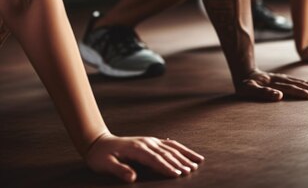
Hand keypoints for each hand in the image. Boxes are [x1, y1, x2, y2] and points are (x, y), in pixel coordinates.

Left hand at [85, 132, 203, 182]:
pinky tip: (187, 153)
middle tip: (192, 170)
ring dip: (184, 154)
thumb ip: (119, 170)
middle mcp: (146, 143)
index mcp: (136, 149)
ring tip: (197, 161)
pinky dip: (180, 148)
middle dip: (180, 161)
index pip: (155, 159)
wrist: (98, 142)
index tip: (178, 174)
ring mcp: (149, 141)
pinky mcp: (150, 141)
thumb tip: (132, 178)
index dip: (167, 167)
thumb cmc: (101, 156)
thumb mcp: (105, 165)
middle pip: (166, 152)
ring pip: (171, 147)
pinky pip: (168, 144)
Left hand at [235, 69, 307, 101]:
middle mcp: (280, 80)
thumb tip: (279, 96)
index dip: (302, 92)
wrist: (244, 72)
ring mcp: (283, 78)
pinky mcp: (283, 79)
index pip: (290, 88)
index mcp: (274, 83)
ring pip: (300, 81)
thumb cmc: (245, 85)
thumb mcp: (249, 90)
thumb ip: (263, 93)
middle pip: (299, 84)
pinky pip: (298, 81)